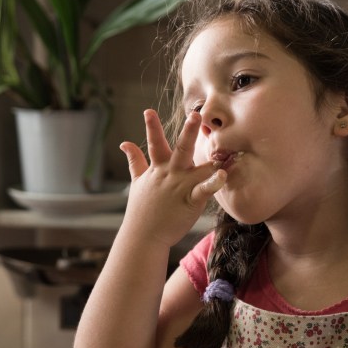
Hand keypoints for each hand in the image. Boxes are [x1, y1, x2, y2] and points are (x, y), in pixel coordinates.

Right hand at [119, 110, 225, 246]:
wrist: (143, 236)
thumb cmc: (142, 209)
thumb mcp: (137, 181)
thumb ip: (135, 160)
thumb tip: (124, 143)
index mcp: (157, 169)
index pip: (154, 144)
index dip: (151, 127)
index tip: (148, 110)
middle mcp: (169, 175)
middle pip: (179, 150)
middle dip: (187, 132)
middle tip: (195, 115)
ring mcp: (180, 188)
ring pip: (197, 169)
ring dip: (210, 159)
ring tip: (222, 149)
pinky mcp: (190, 202)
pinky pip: (203, 190)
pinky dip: (213, 183)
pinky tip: (223, 175)